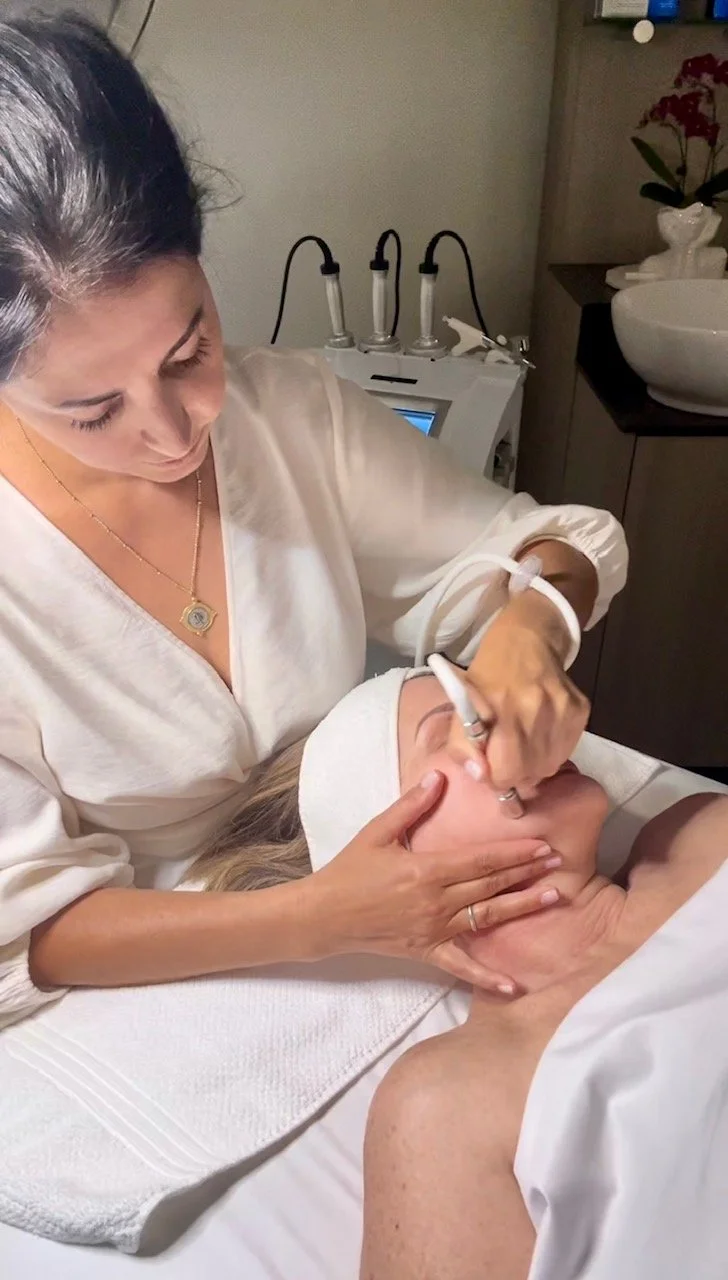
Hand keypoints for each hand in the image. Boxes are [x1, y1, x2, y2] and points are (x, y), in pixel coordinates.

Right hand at [308, 771, 560, 992]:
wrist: (324, 916)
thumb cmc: (349, 870)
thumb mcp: (377, 832)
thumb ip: (410, 806)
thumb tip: (439, 778)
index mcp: (426, 870)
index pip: (480, 860)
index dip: (514, 852)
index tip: (542, 845)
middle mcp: (436, 901)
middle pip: (490, 885)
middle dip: (527, 872)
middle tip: (559, 863)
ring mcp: (434, 929)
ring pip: (486, 918)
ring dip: (521, 907)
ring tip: (552, 897)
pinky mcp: (426, 951)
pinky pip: (461, 966)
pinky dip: (487, 977)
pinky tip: (513, 985)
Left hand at [448, 591, 589, 793]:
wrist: (527, 640)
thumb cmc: (489, 676)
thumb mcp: (462, 706)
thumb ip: (463, 746)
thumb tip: (481, 776)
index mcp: (498, 707)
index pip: (505, 770)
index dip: (495, 778)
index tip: (491, 769)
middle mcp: (533, 707)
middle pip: (530, 773)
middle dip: (515, 774)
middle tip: (507, 759)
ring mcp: (561, 709)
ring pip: (549, 766)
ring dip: (534, 765)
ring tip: (523, 744)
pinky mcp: (580, 709)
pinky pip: (566, 751)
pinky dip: (551, 751)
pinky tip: (540, 731)